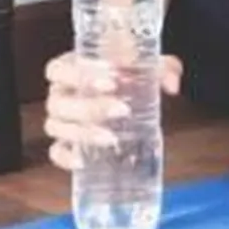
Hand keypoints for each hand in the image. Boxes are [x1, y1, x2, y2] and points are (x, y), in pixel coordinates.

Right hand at [42, 51, 182, 169]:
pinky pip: (56, 153)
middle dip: (90, 108)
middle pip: (58, 102)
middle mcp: (58, 94)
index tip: (112, 81)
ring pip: (56, 127)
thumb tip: (172, 86)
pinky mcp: (66, 144)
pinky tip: (83, 162)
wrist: (129, 96)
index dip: (79, 76)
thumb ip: (164, 69)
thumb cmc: (130, 74)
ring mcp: (60, 120)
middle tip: (123, 110)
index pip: (58, 70)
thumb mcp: (148, 65)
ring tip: (112, 138)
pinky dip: (65, 158)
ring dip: (82, 133)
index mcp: (68, 67)